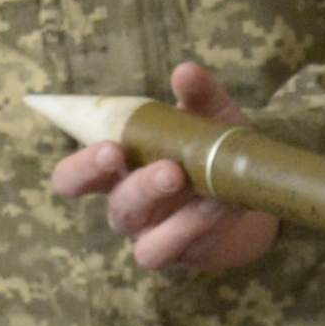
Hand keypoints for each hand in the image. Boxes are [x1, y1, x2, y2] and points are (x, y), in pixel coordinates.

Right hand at [60, 58, 282, 280]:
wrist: (251, 201)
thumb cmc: (214, 153)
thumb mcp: (209, 118)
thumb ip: (197, 95)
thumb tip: (184, 71)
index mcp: (118, 169)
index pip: (73, 176)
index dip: (82, 164)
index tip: (108, 146)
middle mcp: (124, 203)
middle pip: (97, 197)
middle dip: (113, 175)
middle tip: (145, 160)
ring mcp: (147, 232)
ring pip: (130, 223)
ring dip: (154, 198)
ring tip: (185, 176)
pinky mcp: (177, 254)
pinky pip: (169, 247)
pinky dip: (192, 226)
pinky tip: (217, 205)